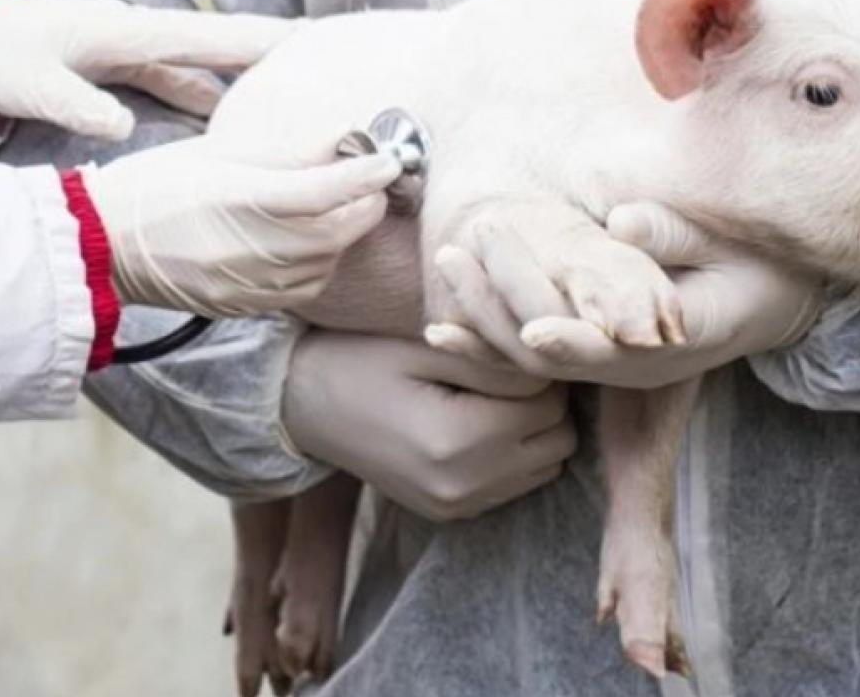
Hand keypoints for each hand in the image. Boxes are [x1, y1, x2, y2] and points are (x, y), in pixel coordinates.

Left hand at [0, 0, 297, 138]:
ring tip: (298, 120)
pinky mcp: (122, 73)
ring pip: (207, 76)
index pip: (214, 37)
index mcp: (130, 32)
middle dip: (277, 67)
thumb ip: (78, 105)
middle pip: (224, 54)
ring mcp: (134, 55)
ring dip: (249, 95)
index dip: (269, 43)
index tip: (321, 50)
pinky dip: (212, 109)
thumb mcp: (30, 83)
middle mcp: (142, 39)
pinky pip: (182, 90)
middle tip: (332, 87)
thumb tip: (126, 130)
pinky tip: (233, 134)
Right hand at [82, 136, 400, 316]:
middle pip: (343, 230)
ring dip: (345, 235)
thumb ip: (277, 153)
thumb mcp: (214, 153)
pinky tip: (309, 244)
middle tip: (370, 182)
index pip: (332, 189)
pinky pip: (307, 287)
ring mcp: (255, 283)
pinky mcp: (249, 305)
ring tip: (340, 209)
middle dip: (365, 204)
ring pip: (330, 262)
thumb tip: (333, 143)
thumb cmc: (153, 187)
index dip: (369, 174)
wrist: (102, 246)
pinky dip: (320, 264)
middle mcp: (259, 248)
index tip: (390, 161)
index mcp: (247, 199)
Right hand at [281, 332, 574, 520]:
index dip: (538, 366)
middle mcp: (464, 485)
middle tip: (505, 369)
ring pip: (547, 466)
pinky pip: (517, 486)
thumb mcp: (425, 346)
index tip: (509, 345)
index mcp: (458, 440)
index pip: (548, 400)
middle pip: (559, 438)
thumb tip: (551, 368)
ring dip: (534, 431)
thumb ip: (492, 361)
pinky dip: (513, 456)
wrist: (301, 406)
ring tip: (491, 397)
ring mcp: (458, 507)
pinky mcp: (452, 514)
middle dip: (545, 401)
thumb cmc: (359, 360)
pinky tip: (477, 424)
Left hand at [425, 203, 822, 388]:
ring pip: (532, 362)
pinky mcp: (590, 354)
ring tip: (445, 262)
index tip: (533, 329)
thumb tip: (621, 224)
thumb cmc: (754, 263)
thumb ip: (674, 235)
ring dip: (483, 317)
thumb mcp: (729, 242)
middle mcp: (632, 364)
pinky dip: (485, 342)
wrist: (768, 298)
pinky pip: (529, 359)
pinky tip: (440, 325)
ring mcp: (607, 365)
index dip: (573, 343)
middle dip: (502, 307)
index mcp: (674, 342)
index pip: (615, 352)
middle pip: (556, 356)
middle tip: (462, 249)